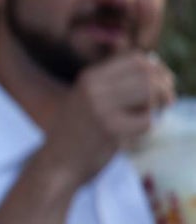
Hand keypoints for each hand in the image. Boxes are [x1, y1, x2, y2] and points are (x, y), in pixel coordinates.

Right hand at [44, 52, 174, 186]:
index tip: (160, 85)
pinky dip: (147, 127)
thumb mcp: (89, 99)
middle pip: (146, 73)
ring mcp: (100, 107)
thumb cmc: (77, 134)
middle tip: (165, 103)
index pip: (135, 59)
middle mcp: (93, 88)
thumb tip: (154, 66)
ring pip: (148, 92)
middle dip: (162, 87)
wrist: (57, 164)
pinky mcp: (109, 129)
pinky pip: (146, 120)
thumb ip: (115, 84)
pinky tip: (134, 135)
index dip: (155, 70)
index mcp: (89, 77)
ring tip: (147, 118)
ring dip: (156, 106)